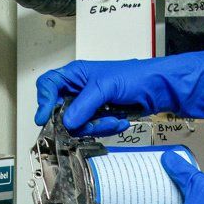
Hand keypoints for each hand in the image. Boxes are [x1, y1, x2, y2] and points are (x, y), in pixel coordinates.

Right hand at [34, 51, 203, 136]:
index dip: (43, 101)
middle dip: (77, 120)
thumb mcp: (106, 86)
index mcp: (76, 74)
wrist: (160, 90)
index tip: (44, 118)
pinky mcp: (100, 117)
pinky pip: (93, 129)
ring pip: (77, 124)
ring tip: (113, 118)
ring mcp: (90, 105)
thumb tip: (66, 121)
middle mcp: (79, 89)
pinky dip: (106, 128)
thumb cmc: (136, 76)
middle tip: (90, 122)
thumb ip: (84, 104)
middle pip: (60, 111)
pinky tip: (119, 121)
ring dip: (96, 126)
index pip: (48, 85)